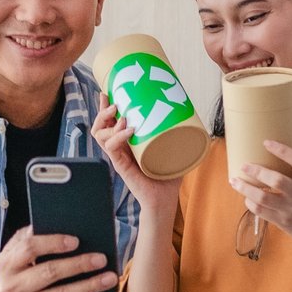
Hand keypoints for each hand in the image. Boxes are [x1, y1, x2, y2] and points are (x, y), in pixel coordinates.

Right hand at [0, 228, 119, 291]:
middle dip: (79, 264)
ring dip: (89, 286)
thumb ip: (29, 239)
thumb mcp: (13, 255)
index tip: (76, 240)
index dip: (53, 243)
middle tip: (102, 259)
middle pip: (49, 273)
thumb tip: (61, 225)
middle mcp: (11, 288)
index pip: (29, 249)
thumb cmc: (16, 274)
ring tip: (110, 278)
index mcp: (6, 265)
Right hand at [90, 103, 183, 217]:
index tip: (108, 92)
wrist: (163, 199)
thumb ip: (176, 133)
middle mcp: (119, 147)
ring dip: (108, 122)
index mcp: (127, 141)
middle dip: (103, 111)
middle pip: (100, 125)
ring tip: (122, 116)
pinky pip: (111, 148)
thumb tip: (191, 115)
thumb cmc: (166, 175)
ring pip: (100, 135)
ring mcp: (118, 156)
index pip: (110, 121)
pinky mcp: (120, 165)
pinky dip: (118, 137)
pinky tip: (129, 131)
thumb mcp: (171, 149)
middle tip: (114, 103)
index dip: (105, 107)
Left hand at [231, 142, 291, 247]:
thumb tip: (277, 150)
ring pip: (262, 198)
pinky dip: (250, 202)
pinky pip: (260, 211)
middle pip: (276, 181)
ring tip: (235, 181)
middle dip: (256, 171)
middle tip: (244, 166)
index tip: (266, 142)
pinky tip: (247, 197)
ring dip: (245, 188)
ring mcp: (290, 209)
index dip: (282, 150)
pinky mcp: (282, 221)